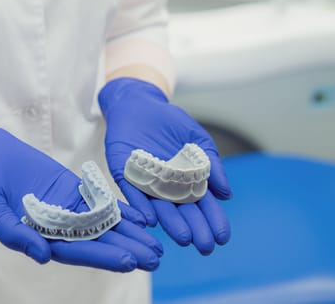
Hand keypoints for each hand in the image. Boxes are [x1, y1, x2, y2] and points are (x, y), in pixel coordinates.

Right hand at [0, 111, 162, 271]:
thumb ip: (14, 233)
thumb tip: (43, 256)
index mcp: (35, 237)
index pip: (73, 251)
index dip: (101, 256)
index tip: (129, 262)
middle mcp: (54, 226)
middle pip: (94, 241)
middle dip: (124, 250)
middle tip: (155, 259)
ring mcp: (64, 206)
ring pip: (101, 223)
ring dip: (128, 234)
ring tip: (156, 244)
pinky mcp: (69, 188)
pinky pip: (97, 200)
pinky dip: (119, 209)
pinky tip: (141, 216)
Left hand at [98, 77, 231, 254]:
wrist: (139, 104)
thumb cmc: (170, 122)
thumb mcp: (197, 141)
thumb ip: (211, 165)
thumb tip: (227, 194)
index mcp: (185, 181)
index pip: (202, 206)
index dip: (212, 221)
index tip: (222, 237)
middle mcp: (165, 187)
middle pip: (182, 212)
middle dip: (194, 229)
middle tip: (204, 246)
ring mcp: (145, 182)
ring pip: (159, 207)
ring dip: (170, 222)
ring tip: (182, 237)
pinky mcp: (125, 174)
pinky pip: (132, 192)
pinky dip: (141, 205)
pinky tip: (151, 219)